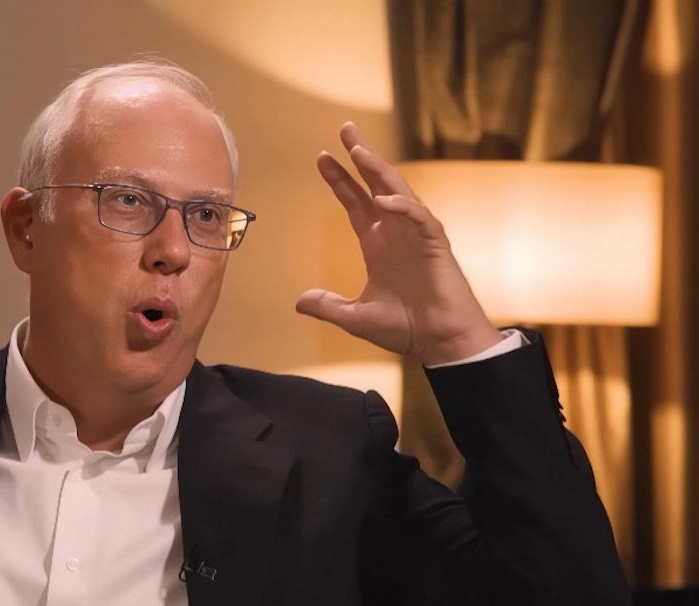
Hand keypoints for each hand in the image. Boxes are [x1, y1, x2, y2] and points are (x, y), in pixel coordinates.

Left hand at [294, 122, 502, 365]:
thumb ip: (328, 306)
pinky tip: (383, 200)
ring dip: (379, 171)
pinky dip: (402, 207)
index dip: (340, 181)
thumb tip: (298, 302)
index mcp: (378, 244)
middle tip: (346, 129)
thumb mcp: (355, 317)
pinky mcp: (436, 245)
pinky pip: (419, 218)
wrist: (439, 343)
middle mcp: (396, 233)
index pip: (355, 203)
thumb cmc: (405, 329)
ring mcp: (417, 236)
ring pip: (398, 192)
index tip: (322, 158)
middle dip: (361, 157)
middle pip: (376, 185)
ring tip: (360, 151)